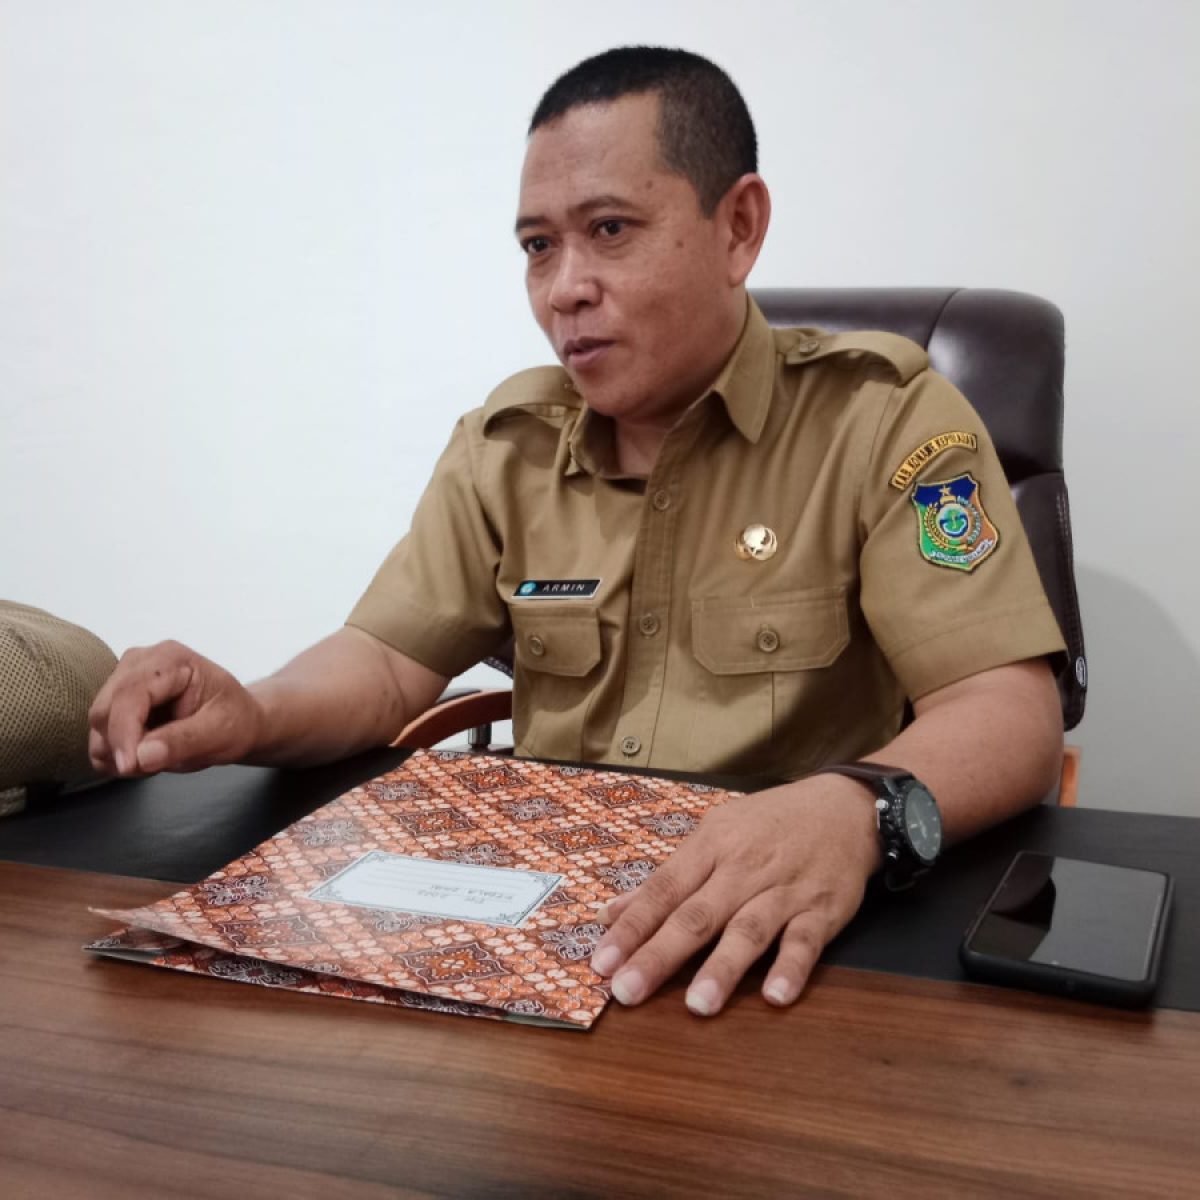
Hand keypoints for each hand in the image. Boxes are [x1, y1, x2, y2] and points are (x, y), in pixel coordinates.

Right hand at [88, 641, 262, 776]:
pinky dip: (117, 754)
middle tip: (156, 766)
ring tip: (160, 756)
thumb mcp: (221, 733)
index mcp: (171, 660)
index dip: (124, 733)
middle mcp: (139, 662)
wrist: (236, 720)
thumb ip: (184, 741)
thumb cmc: (235, 720)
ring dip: (120, 752)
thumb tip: (141, 756)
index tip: (130, 766)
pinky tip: (147, 753)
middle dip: (123, 746)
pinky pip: (99, 735)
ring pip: (98, 725)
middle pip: (104, 710)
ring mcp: (123, 679)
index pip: (129, 695)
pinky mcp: (115, 701)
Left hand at [589, 776, 880, 1014]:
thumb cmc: (769, 824)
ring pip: (748, 930)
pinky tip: (776, 996)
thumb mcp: (714, 835)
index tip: (601, 963)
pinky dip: (791, 967)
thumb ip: (666, 878)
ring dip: (722, 967)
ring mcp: (784, 890)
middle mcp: (743, 868)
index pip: (663, 890)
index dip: (632, 927)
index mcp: (710, 847)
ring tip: (697, 1005)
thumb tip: (610, 912)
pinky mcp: (823, 910)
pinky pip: (806, 941)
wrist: (845, 808)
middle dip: (660, 955)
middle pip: (697, 915)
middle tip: (627, 992)